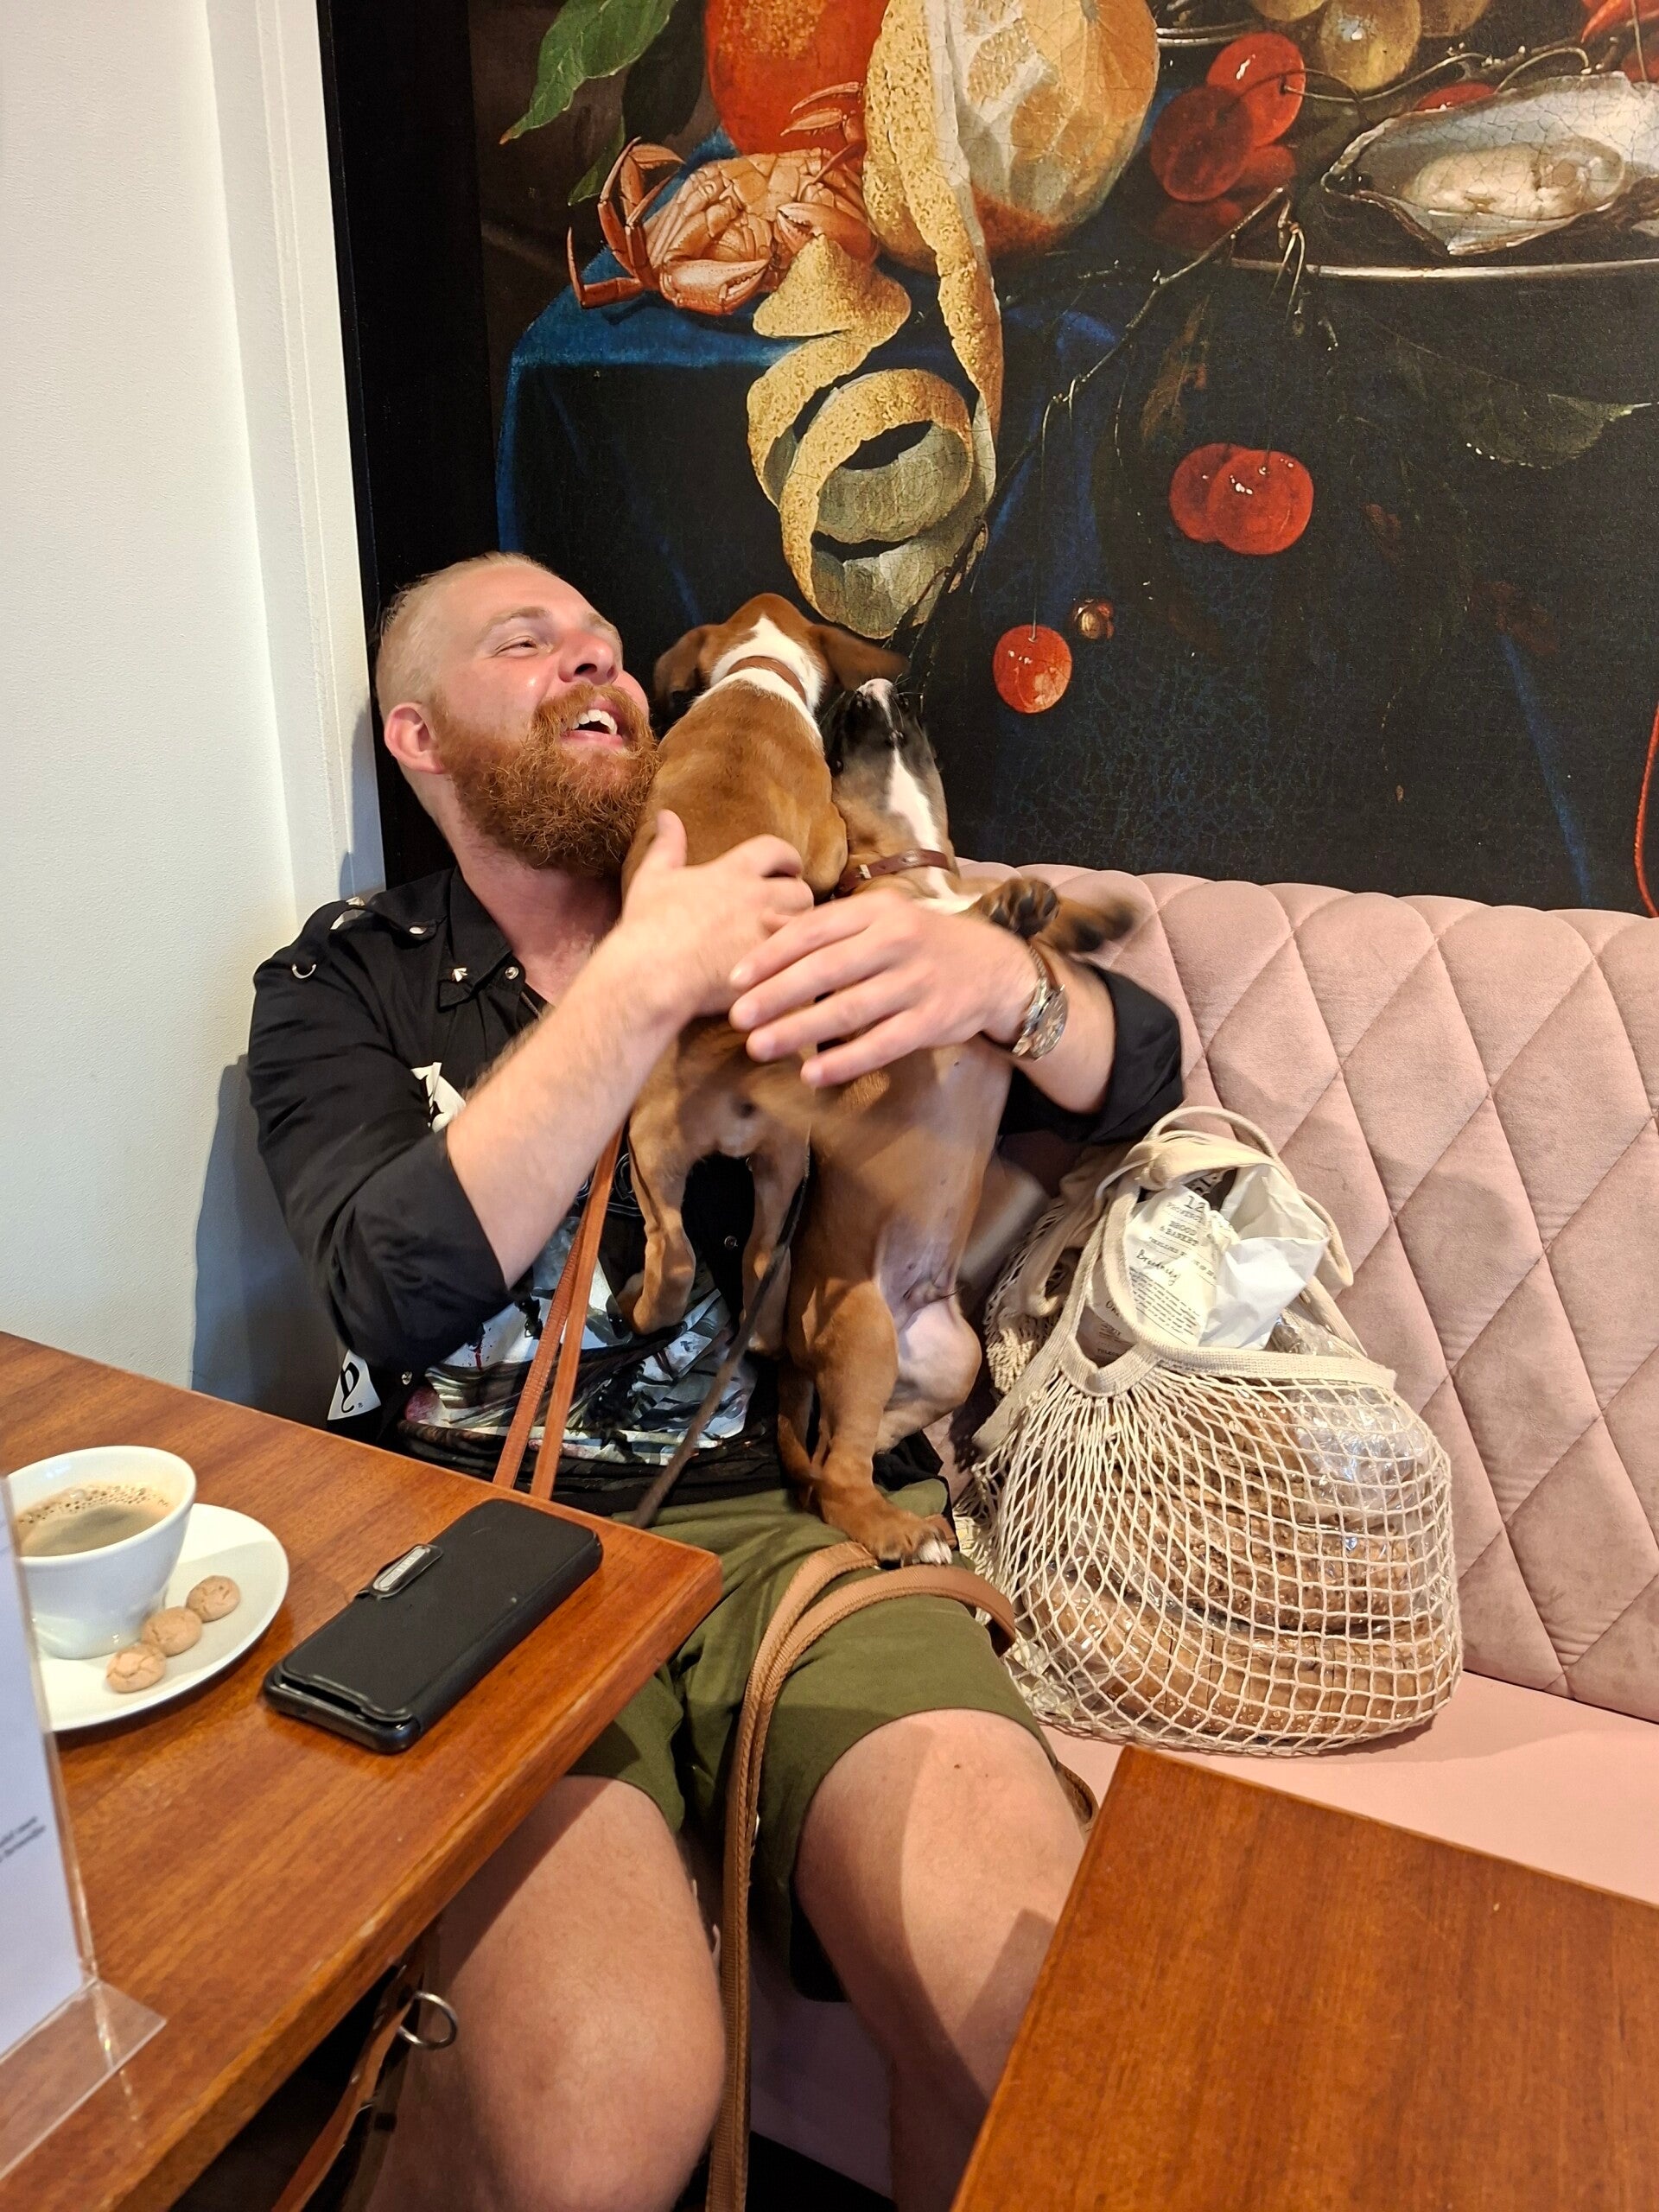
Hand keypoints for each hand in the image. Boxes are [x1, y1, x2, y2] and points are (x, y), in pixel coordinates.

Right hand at [616, 811, 811, 1023]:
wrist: (650, 976)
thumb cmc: (647, 928)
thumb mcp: (652, 878)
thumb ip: (667, 846)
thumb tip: (666, 815)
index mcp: (731, 872)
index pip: (776, 850)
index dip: (787, 857)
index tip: (788, 867)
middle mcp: (756, 896)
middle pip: (800, 889)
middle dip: (796, 899)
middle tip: (788, 910)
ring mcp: (765, 931)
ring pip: (805, 923)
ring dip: (800, 929)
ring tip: (789, 940)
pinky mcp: (771, 964)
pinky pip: (801, 958)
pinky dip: (798, 961)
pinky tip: (787, 968)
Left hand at [729, 889, 1036, 1084]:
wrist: (995, 967)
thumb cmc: (921, 943)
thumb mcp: (880, 918)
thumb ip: (827, 924)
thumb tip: (764, 921)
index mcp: (877, 911)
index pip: (814, 930)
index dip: (770, 955)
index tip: (733, 980)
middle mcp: (897, 941)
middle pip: (826, 969)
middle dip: (776, 994)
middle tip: (738, 1017)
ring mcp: (916, 981)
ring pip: (849, 1009)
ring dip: (800, 1030)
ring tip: (760, 1047)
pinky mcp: (932, 1020)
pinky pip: (882, 1044)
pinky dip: (845, 1061)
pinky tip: (811, 1075)